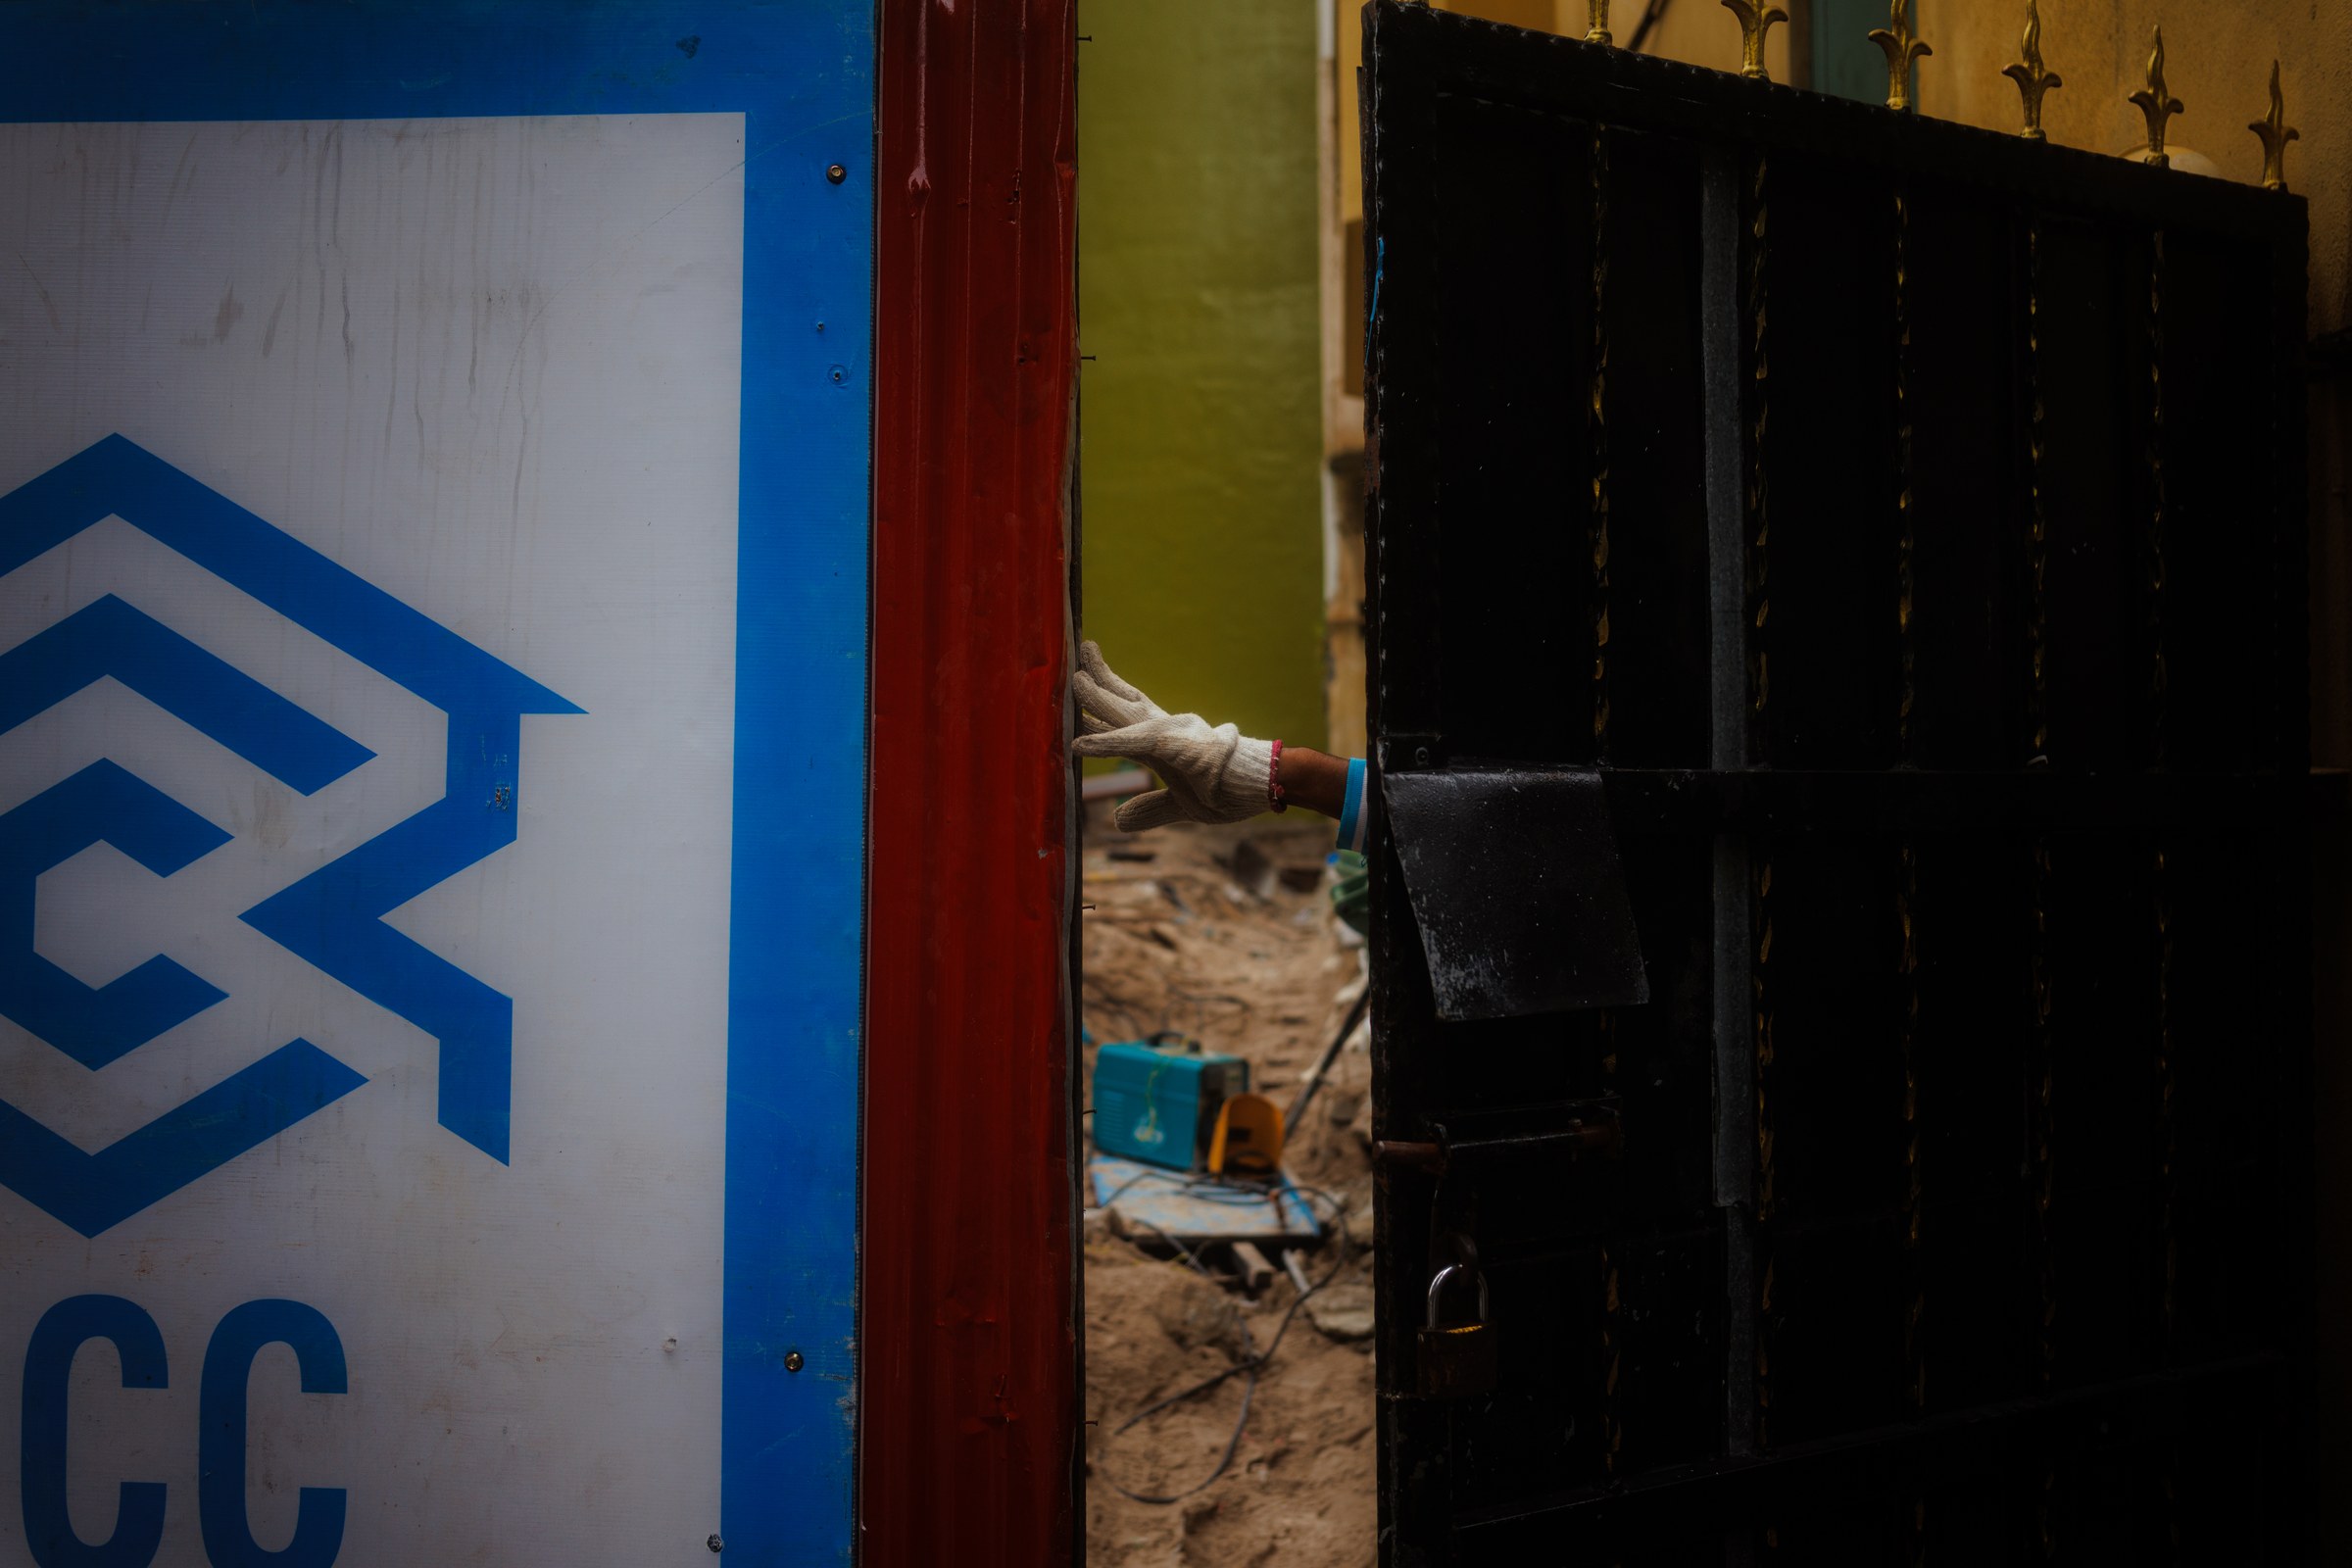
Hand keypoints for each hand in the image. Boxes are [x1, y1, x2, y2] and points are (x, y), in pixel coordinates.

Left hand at [1070, 642, 1274, 831]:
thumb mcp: (1181, 806)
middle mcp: (1166, 730)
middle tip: (1076, 657)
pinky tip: (1078, 745)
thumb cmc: (1231, 790)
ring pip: (1125, 714)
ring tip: (1075, 678)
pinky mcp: (1177, 749)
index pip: (1129, 716)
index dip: (1103, 702)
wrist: (1266, 784)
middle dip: (1098, 683)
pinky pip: (1135, 745)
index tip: (1081, 685)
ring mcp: (1172, 735)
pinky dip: (1106, 744)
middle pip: (1124, 702)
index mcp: (1167, 740)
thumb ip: (1150, 809)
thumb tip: (1118, 821)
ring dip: (1097, 698)